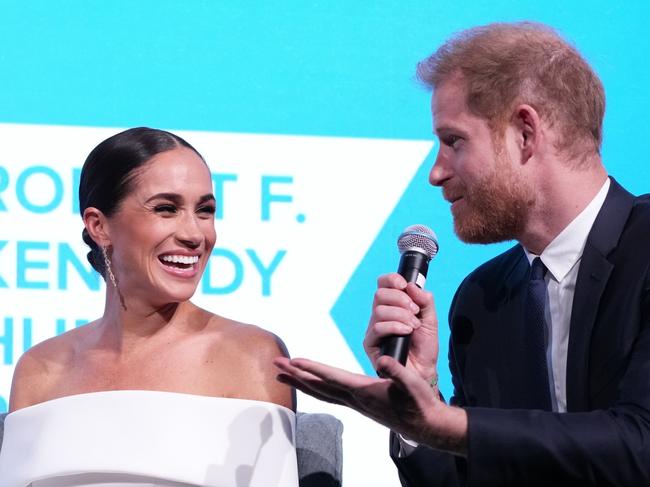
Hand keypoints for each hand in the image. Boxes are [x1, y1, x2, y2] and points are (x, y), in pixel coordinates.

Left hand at [274, 355, 466, 454]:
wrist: (426, 424)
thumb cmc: (420, 403)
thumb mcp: (412, 384)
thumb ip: (398, 372)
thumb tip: (383, 362)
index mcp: (364, 391)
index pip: (332, 377)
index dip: (312, 369)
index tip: (294, 360)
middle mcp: (355, 398)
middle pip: (318, 386)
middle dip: (296, 375)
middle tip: (276, 364)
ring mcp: (356, 403)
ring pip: (322, 392)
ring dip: (301, 382)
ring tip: (284, 374)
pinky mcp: (360, 404)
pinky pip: (331, 395)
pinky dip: (317, 388)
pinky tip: (312, 384)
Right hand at [364, 273, 438, 383]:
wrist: (424, 371)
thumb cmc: (425, 348)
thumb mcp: (431, 320)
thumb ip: (425, 301)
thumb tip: (412, 285)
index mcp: (392, 306)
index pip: (383, 284)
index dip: (391, 280)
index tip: (404, 285)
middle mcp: (380, 315)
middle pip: (380, 294)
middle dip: (401, 300)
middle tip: (415, 312)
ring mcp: (374, 329)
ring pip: (379, 310)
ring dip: (401, 316)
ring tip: (413, 326)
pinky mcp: (370, 344)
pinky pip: (377, 328)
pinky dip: (394, 326)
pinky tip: (407, 332)